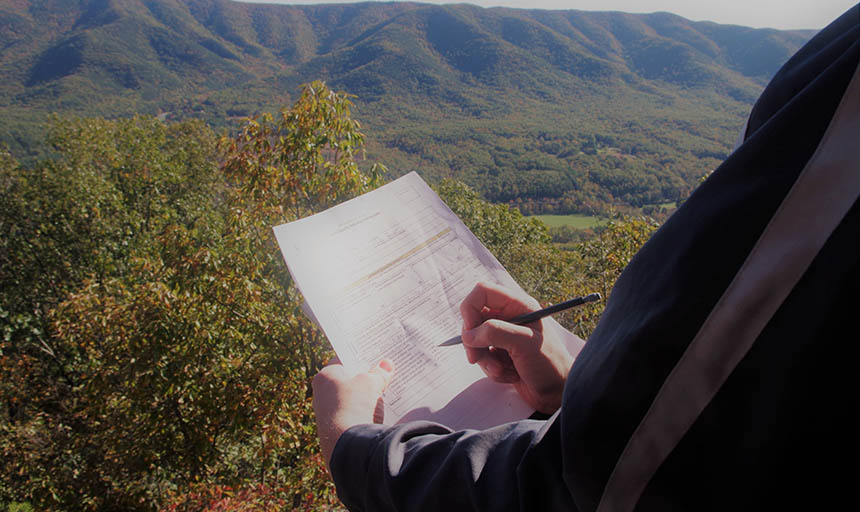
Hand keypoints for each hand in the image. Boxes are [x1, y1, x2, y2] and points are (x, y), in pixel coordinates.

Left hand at [312, 358, 393, 467]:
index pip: (342, 360)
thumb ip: (379, 373)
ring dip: (364, 398)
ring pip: (349, 399)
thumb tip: (387, 364)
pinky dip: (362, 414)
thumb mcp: (371, 383)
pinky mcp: (333, 430)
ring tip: (383, 396)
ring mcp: (326, 413)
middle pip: (346, 380)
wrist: (348, 445)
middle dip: (364, 379)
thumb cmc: (355, 406)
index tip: (375, 359)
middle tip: (383, 375)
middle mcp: (320, 393)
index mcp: (325, 376)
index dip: (360, 359)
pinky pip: (350, 416)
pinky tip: (376, 415)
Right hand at [460, 282, 573, 413]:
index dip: (470, 309)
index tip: (470, 332)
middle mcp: (510, 316)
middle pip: (474, 318)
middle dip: (474, 341)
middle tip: (476, 358)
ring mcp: (504, 335)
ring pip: (476, 340)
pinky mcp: (501, 353)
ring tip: (502, 370)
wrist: (558, 392)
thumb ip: (495, 332)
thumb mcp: (523, 343)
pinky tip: (509, 374)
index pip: (482, 292)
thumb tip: (468, 335)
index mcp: (518, 305)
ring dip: (484, 359)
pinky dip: (491, 369)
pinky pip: (483, 356)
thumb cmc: (549, 364)